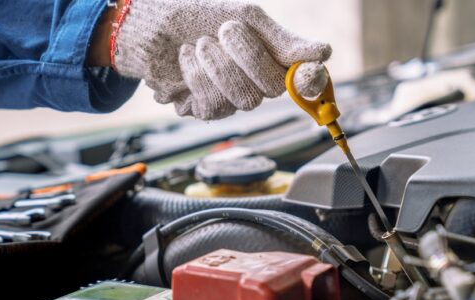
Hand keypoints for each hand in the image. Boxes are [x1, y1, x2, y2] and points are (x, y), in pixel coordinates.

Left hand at [109, 0, 331, 119]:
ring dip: (218, 66)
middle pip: (273, 88)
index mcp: (274, 58)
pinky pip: (214, 105)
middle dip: (248, 57)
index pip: (306, 80)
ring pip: (244, 99)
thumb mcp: (243, 17)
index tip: (312, 72)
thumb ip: (281, 39)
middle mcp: (259, 84)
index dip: (313, 82)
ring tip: (201, 44)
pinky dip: (197, 76)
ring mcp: (234, 100)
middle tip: (226, 31)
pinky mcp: (207, 110)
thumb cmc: (199, 15)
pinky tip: (188, 59)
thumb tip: (323, 54)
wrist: (152, 25)